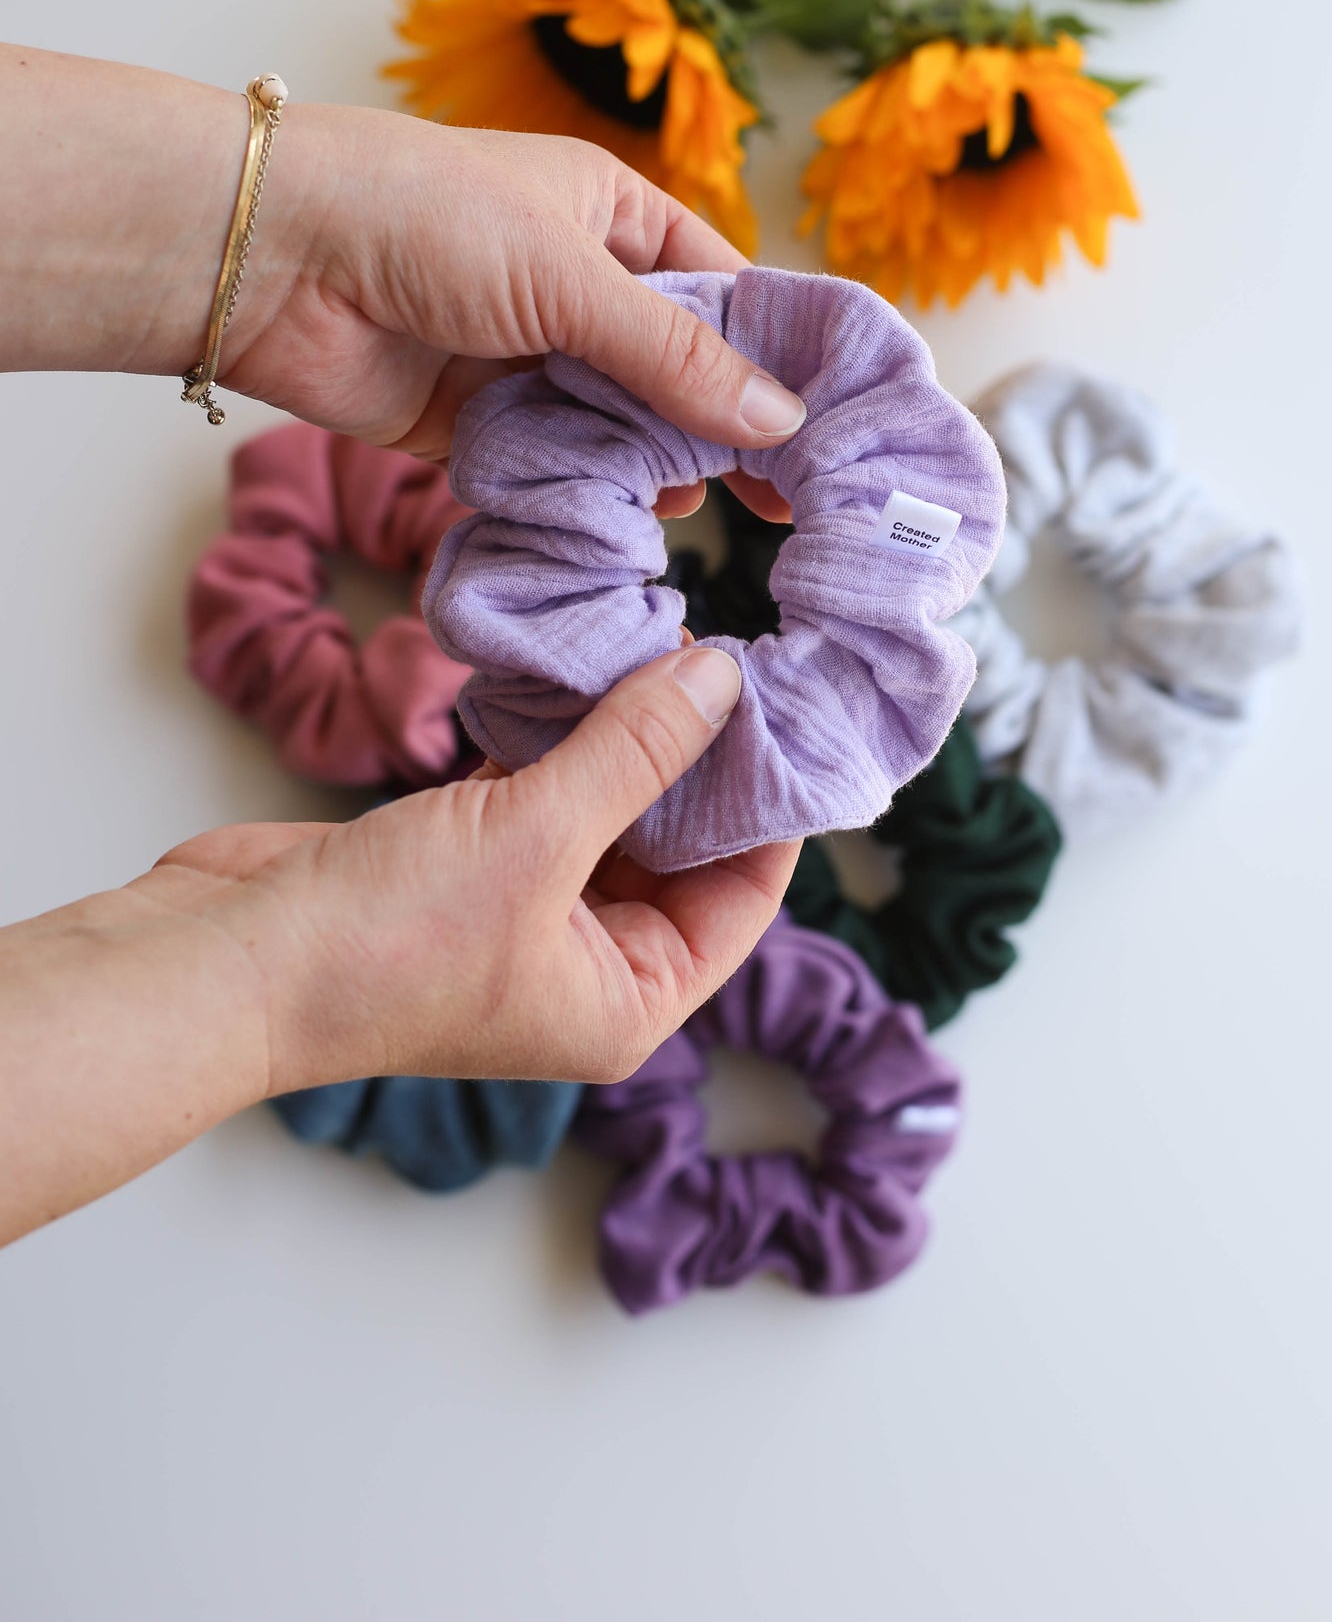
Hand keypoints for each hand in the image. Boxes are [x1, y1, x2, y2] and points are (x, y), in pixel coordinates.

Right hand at [150, 644, 793, 1088]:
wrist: (225, 959)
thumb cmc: (384, 944)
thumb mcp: (535, 839)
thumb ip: (633, 754)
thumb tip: (720, 681)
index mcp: (626, 1001)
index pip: (743, 897)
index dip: (771, 808)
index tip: (792, 712)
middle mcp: (584, 966)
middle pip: (679, 848)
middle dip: (694, 760)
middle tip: (723, 656)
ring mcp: (521, 913)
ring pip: (605, 810)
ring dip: (622, 738)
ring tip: (657, 644)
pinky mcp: (464, 862)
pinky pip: (539, 791)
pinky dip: (555, 737)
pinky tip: (575, 672)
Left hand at [209, 104, 801, 482]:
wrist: (269, 259)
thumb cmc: (423, 219)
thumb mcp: (573, 278)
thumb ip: (676, 358)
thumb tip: (779, 423)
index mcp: (613, 217)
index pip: (723, 289)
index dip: (777, 353)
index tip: (832, 421)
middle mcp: (575, 287)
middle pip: (675, 368)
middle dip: (721, 426)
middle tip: (787, 496)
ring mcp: (524, 358)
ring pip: (615, 426)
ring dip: (650, 467)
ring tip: (700, 512)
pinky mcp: (472, 424)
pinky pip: (550, 466)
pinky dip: (582, 494)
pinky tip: (623, 527)